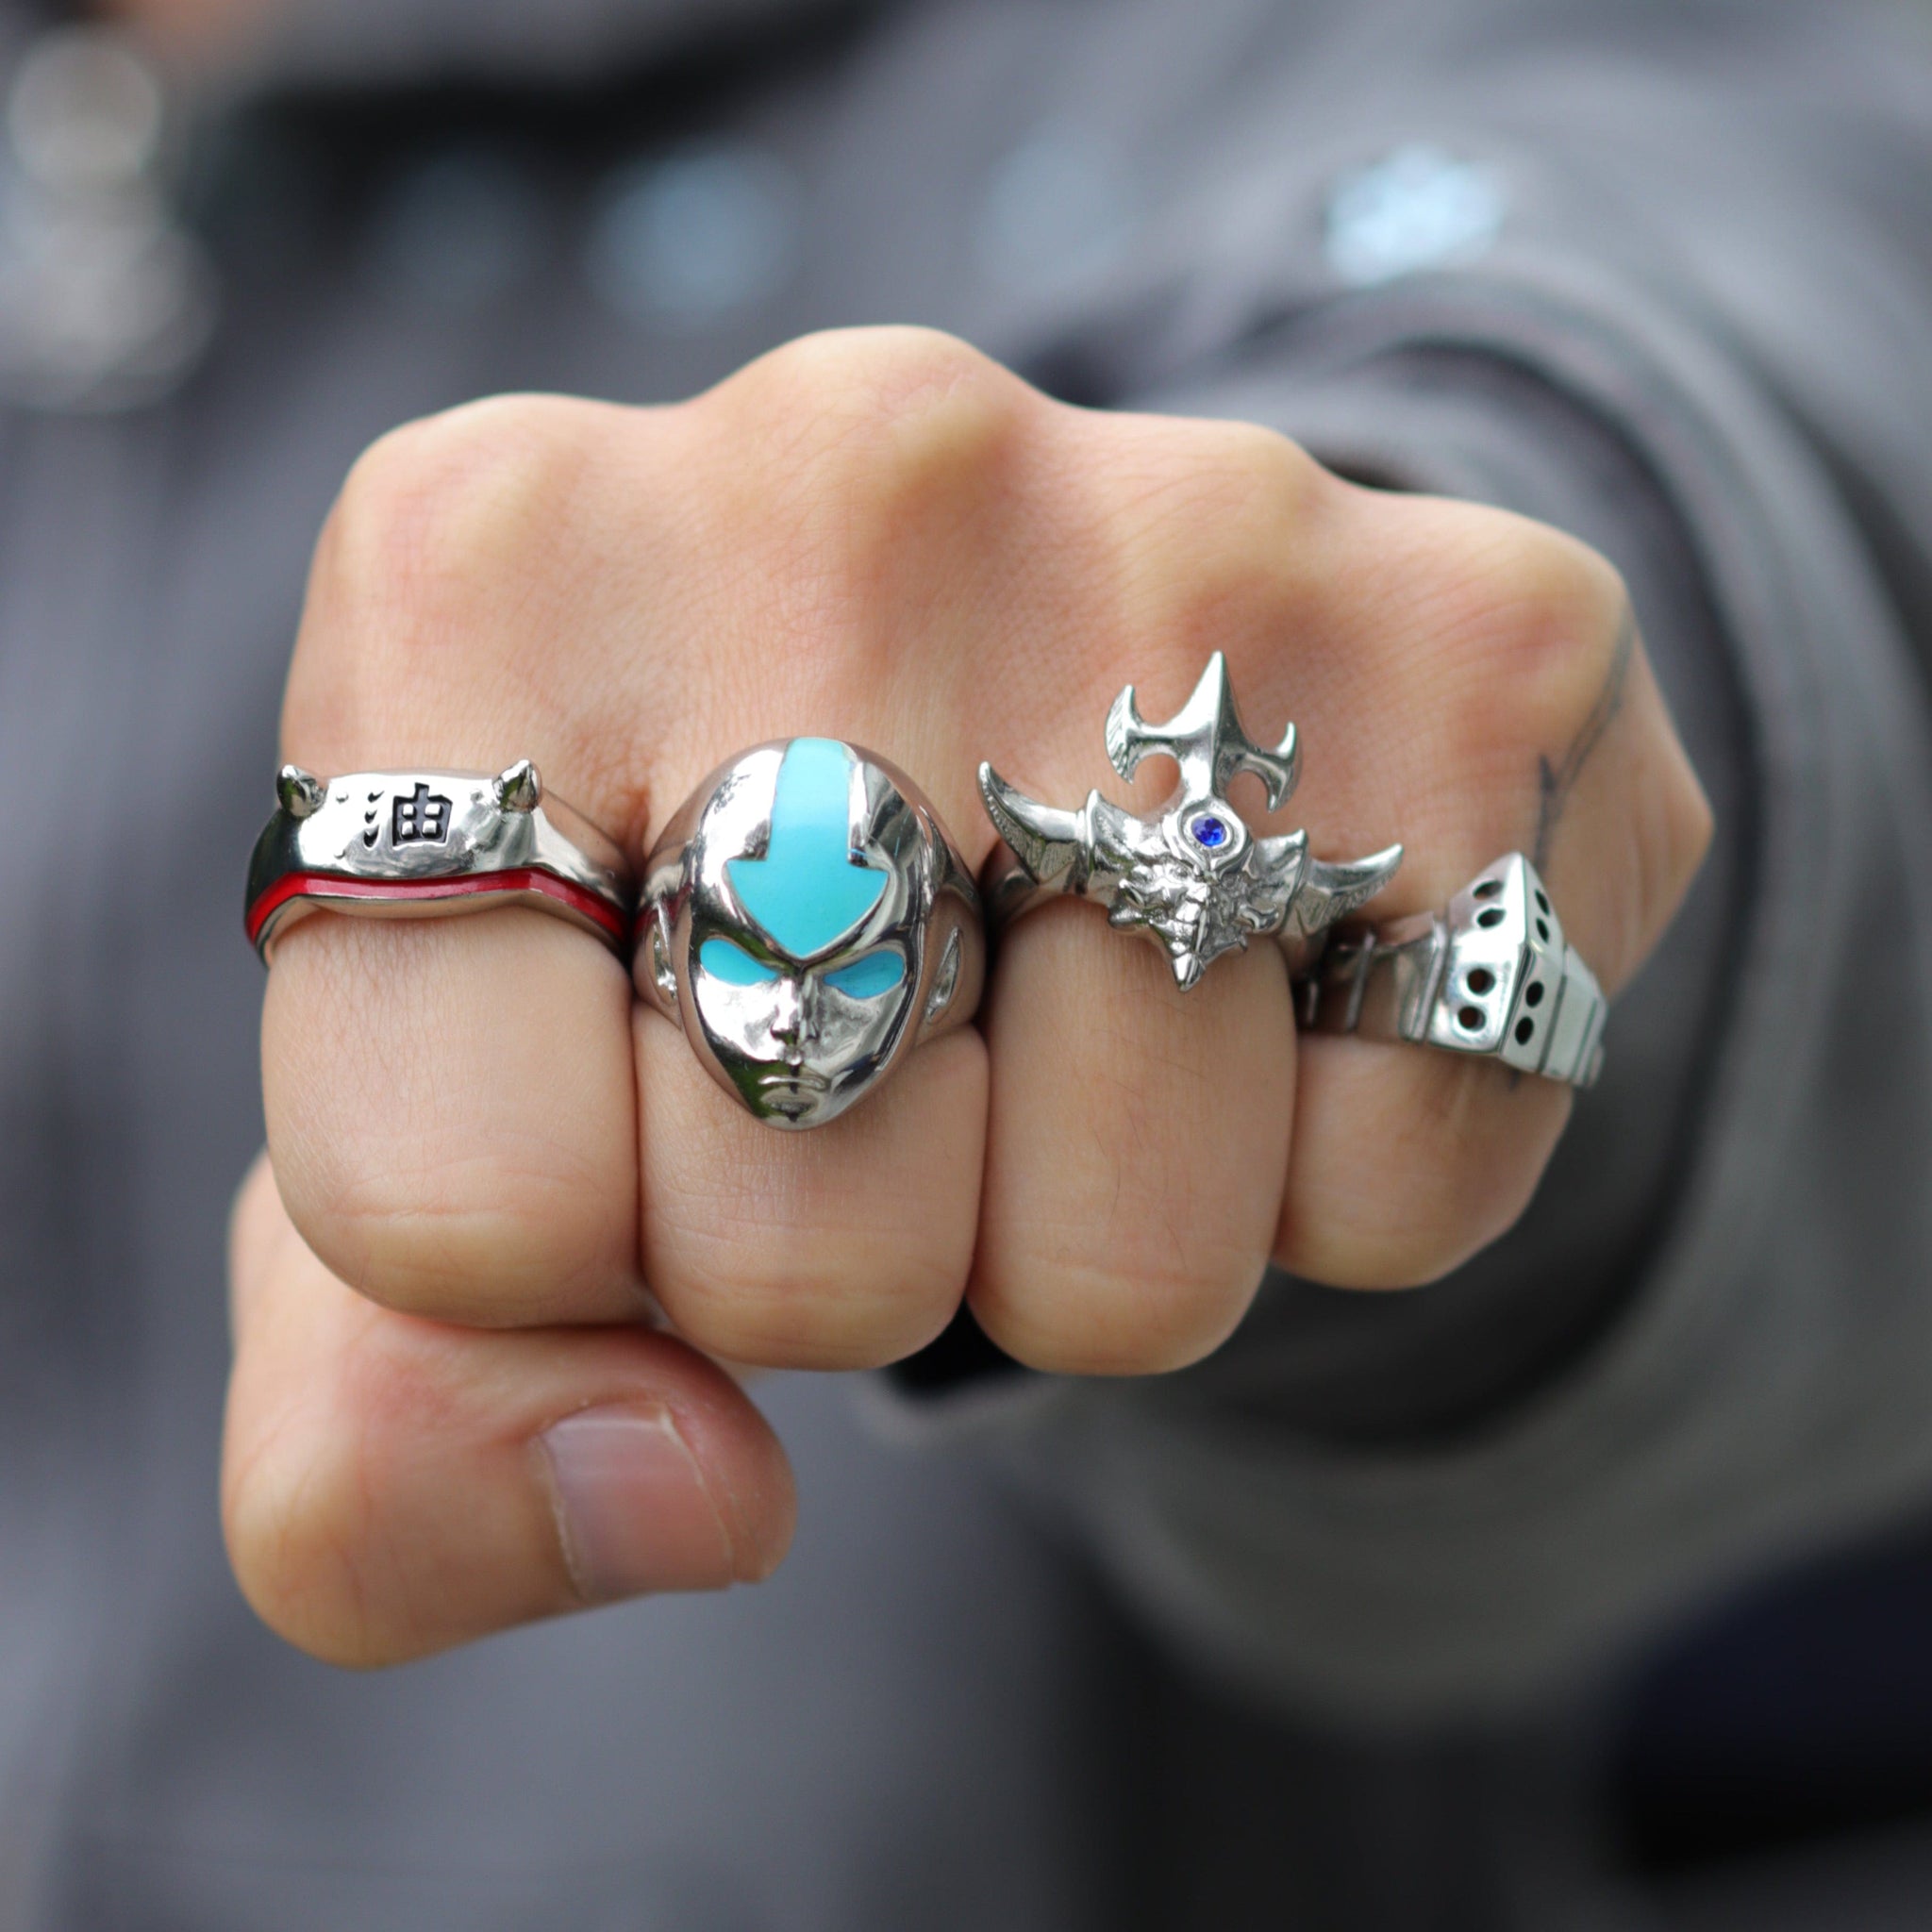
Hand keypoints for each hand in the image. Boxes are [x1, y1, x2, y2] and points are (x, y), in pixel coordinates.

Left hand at [225, 328, 1709, 1663]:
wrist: (1072, 639)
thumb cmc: (716, 908)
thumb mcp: (447, 1158)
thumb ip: (386, 1433)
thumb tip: (682, 1502)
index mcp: (480, 566)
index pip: (454, 1208)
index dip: (558, 1272)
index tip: (617, 1106)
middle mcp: (835, 474)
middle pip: (801, 1256)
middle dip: (833, 1260)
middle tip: (871, 1058)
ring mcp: (1192, 535)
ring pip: (1128, 1260)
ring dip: (1080, 1230)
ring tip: (1062, 1008)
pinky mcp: (1487, 648)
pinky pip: (1401, 1187)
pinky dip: (1323, 1178)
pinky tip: (1259, 977)